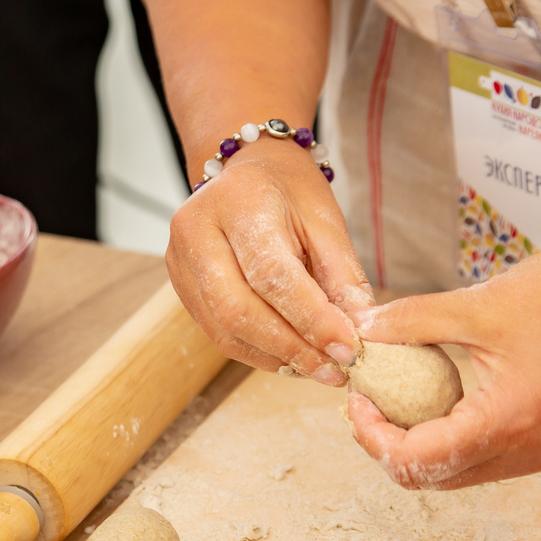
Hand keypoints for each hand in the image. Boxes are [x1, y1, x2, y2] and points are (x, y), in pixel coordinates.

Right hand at [167, 138, 373, 386]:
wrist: (246, 171)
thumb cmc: (290, 192)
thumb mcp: (326, 222)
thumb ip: (343, 277)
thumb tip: (360, 333)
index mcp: (239, 202)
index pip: (272, 274)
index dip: (312, 319)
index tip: (348, 348)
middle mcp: (197, 230)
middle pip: (238, 310)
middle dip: (291, 348)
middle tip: (334, 369)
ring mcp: (179, 260)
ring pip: (225, 330)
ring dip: (276, 358)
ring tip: (318, 368)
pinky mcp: (180, 285)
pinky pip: (218, 334)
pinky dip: (259, 353)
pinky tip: (291, 358)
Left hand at [346, 213, 540, 488]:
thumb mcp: (477, 304)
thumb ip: (411, 322)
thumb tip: (359, 333)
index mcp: (508, 423)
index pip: (417, 462)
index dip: (373, 437)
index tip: (356, 398)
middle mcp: (526, 452)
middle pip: (431, 479)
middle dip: (387, 446)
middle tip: (366, 402)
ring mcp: (540, 452)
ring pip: (457, 473)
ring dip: (418, 445)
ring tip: (393, 398)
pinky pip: (483, 457)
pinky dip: (449, 437)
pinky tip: (433, 397)